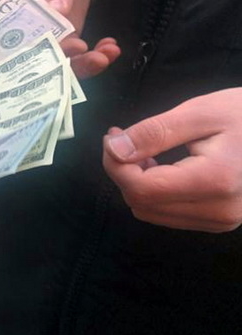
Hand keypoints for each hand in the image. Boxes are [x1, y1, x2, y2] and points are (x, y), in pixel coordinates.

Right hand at [2, 0, 119, 78]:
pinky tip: (111, 48)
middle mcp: (27, 34)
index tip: (67, 47)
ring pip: (63, 62)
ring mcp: (49, 37)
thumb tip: (58, 10)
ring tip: (108, 54)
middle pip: (42, 61)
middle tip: (95, 57)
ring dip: (87, 64)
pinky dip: (96, 55)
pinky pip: (79, 54)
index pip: (20, 46)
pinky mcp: (68, 36)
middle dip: (70, 65)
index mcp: (12, 18)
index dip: (41, 54)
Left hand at [103, 88, 241, 232]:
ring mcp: (221, 221)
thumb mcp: (199, 113)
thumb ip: (154, 133)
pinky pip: (167, 213)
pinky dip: (154, 192)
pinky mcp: (219, 221)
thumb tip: (114, 150)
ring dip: (136, 183)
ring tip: (147, 151)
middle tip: (124, 138)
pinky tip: (163, 167)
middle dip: (123, 171)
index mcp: (215, 181)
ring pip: (149, 212)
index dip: (115, 165)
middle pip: (141, 203)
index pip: (141, 189)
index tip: (113, 137)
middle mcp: (219, 211)